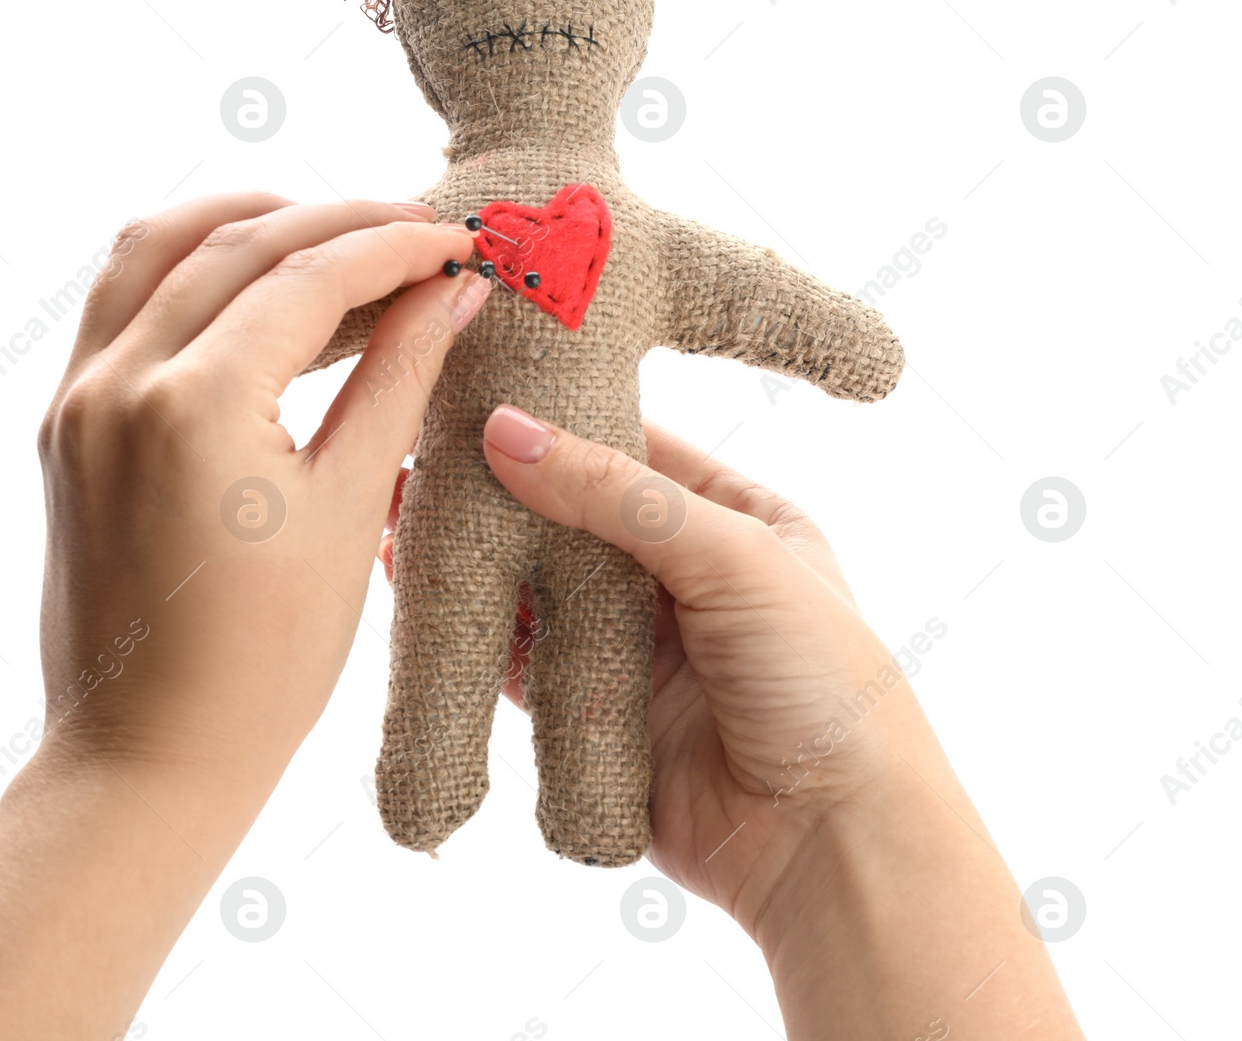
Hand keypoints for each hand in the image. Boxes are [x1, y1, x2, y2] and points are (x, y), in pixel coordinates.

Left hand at [35, 193, 486, 783]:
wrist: (146, 760)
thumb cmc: (264, 664)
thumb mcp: (349, 510)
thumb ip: (399, 378)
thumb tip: (455, 290)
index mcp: (191, 406)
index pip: (307, 275)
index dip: (394, 245)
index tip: (457, 239)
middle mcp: (116, 381)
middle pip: (235, 241)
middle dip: (335, 221)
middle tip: (414, 230)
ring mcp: (77, 399)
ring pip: (158, 247)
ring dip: (248, 223)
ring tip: (334, 240)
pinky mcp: (64, 423)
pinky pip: (121, 301)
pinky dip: (190, 269)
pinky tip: (255, 290)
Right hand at [380, 411, 915, 927]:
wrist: (834, 848)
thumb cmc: (823, 684)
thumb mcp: (733, 555)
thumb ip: (617, 494)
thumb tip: (507, 430)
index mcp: (741, 522)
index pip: (636, 448)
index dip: (565, 420)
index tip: (486, 394)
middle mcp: (687, 580)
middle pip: (578, 519)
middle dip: (508, 490)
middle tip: (428, 452)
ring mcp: (643, 652)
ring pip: (544, 590)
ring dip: (484, 559)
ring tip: (407, 514)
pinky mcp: (601, 718)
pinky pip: (526, 666)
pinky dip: (479, 634)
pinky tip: (427, 596)